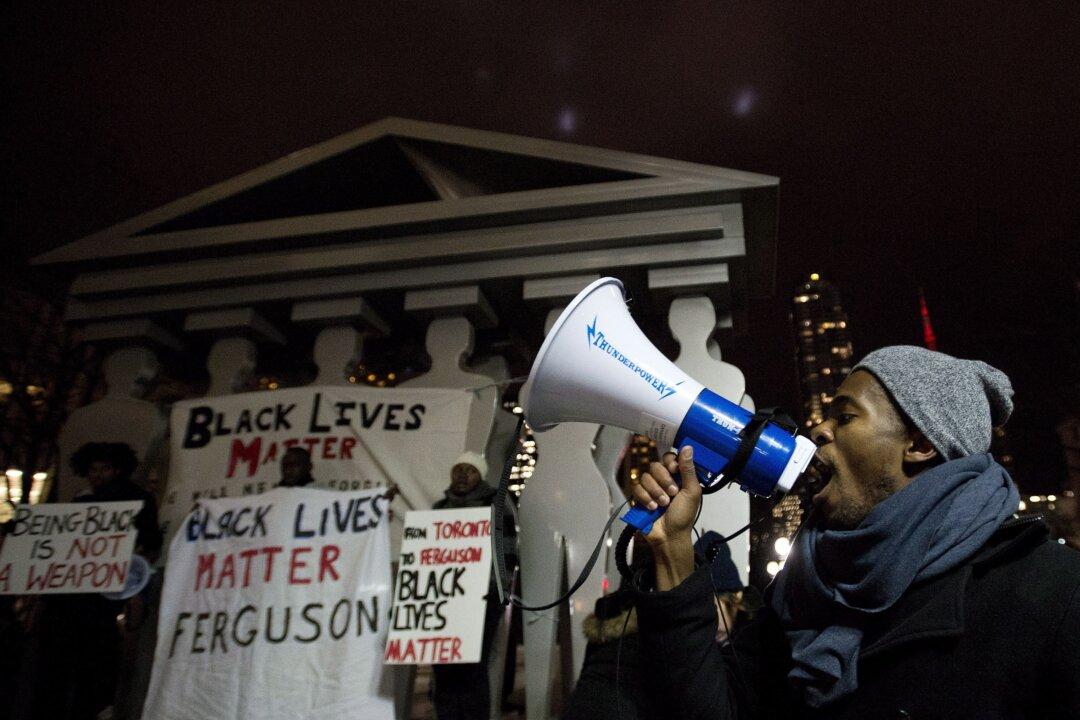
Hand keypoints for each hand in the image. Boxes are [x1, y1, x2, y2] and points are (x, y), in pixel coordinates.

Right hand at [627, 445, 700, 589]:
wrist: (669, 536)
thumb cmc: (684, 515)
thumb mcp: (691, 492)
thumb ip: (689, 469)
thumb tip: (688, 446)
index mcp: (677, 476)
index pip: (669, 457)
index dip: (670, 462)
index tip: (675, 470)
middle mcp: (662, 479)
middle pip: (655, 465)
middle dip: (664, 480)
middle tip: (672, 493)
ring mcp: (650, 488)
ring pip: (645, 477)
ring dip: (656, 492)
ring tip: (663, 505)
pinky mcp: (639, 497)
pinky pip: (636, 488)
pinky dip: (645, 498)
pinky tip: (652, 508)